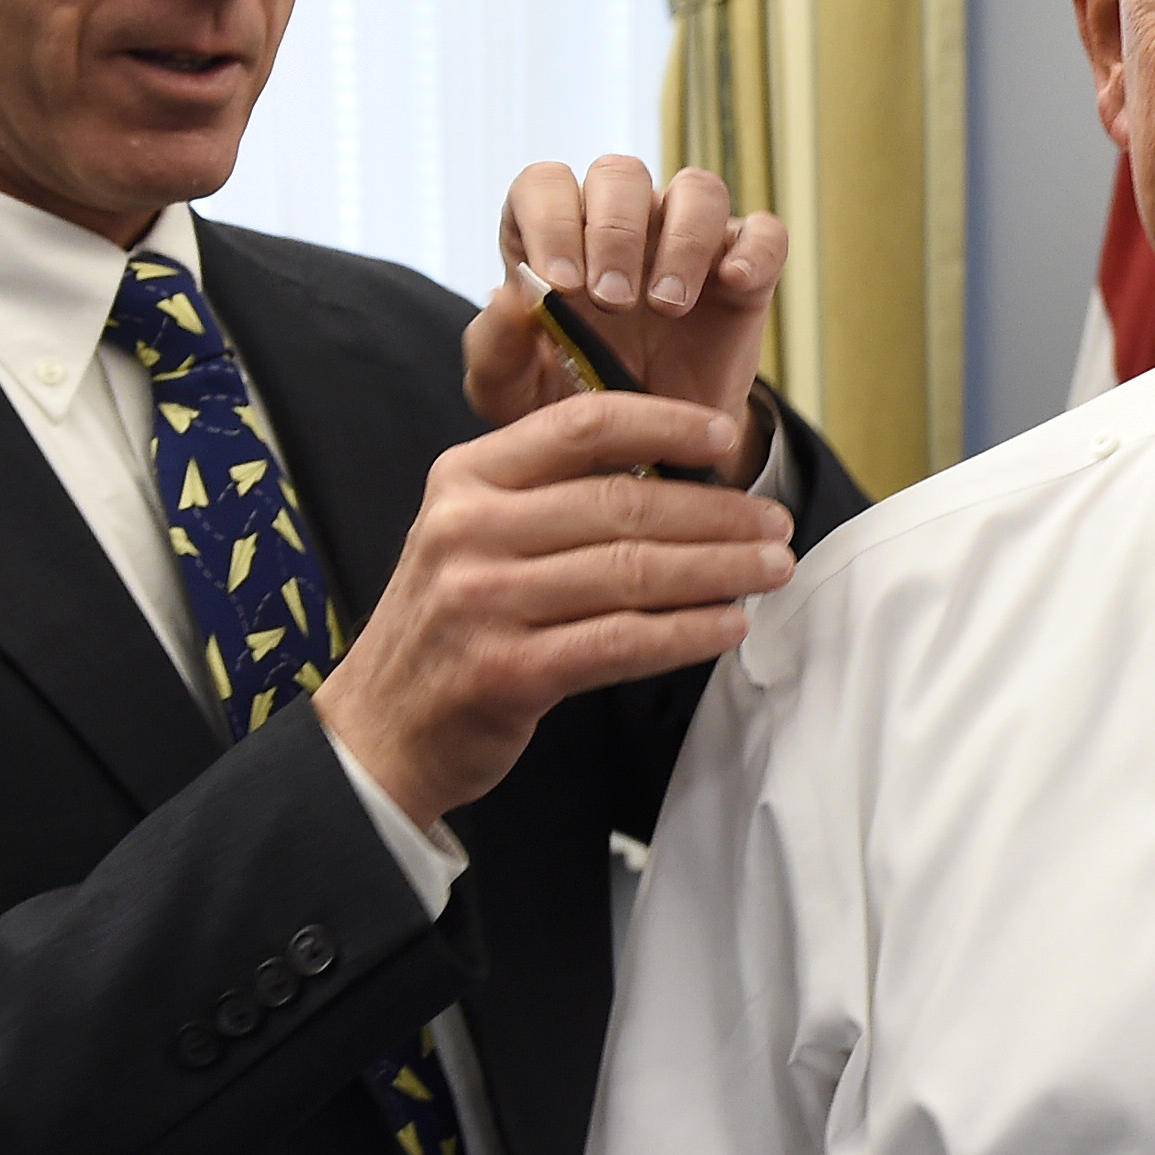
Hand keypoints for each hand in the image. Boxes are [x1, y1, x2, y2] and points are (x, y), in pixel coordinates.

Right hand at [314, 391, 798, 823]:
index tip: (726, 436)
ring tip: (771, 570)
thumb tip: (675, 474)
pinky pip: (622, 642)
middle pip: (622, 504)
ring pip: (633, 572)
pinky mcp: (508, 670)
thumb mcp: (472, 535)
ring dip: (719, 571)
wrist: (379, 730)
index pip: (582, 426)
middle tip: (775, 523)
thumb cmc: (449, 627)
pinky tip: (730, 626)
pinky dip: (688, 633)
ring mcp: (483, 601)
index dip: (665, 424)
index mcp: (465, 478)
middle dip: (717, 514)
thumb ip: (548, 496)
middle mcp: (468, 529)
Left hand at [465, 157, 785, 476]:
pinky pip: (764, 233)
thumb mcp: (512, 392)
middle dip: (614, 232)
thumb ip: (494, 348)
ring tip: (668, 304)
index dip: (553, 219)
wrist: (645, 453)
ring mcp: (687, 242)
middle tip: (613, 302)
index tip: (561, 281)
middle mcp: (621, 225)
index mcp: (555, 236)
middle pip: (620, 174)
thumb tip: (510, 294)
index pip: (546, 184)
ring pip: (695, 189)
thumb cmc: (571, 404)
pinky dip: (754, 250)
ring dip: (682, 239)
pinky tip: (734, 283)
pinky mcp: (745, 271)